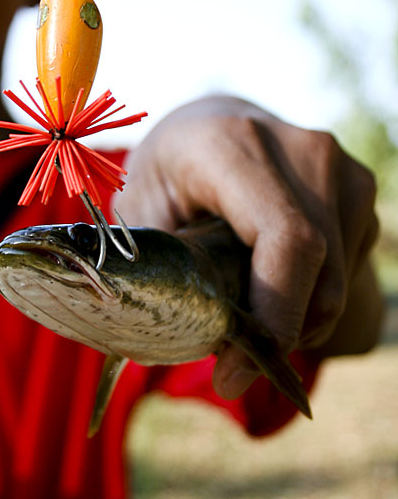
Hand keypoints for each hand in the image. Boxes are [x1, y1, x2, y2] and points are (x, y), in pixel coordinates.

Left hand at [119, 95, 382, 398]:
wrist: (213, 125)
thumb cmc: (167, 172)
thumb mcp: (141, 211)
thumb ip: (160, 267)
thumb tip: (170, 340)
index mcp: (232, 145)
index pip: (286, 240)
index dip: (272, 316)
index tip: (230, 373)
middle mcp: (299, 148)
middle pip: (319, 269)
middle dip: (279, 334)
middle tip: (231, 368)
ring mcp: (339, 166)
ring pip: (338, 280)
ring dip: (296, 321)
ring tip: (243, 312)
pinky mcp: (358, 187)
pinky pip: (346, 270)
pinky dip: (311, 299)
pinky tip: (269, 283)